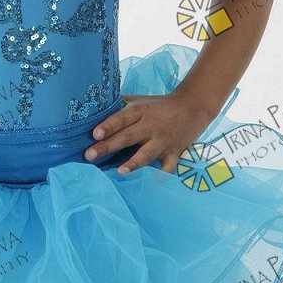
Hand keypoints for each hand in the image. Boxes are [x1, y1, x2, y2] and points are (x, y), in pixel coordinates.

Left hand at [84, 90, 210, 175]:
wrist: (192, 106)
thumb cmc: (159, 105)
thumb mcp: (140, 100)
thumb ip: (120, 104)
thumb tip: (94, 108)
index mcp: (140, 111)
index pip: (121, 118)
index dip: (109, 125)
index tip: (95, 134)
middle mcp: (151, 125)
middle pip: (127, 136)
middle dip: (108, 146)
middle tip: (89, 155)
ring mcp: (163, 140)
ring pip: (146, 153)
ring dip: (134, 163)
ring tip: (120, 171)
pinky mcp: (175, 152)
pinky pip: (168, 166)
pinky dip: (162, 174)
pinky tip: (153, 182)